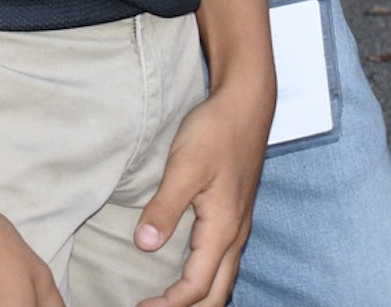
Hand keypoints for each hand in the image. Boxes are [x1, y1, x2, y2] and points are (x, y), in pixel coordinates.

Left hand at [131, 80, 271, 306]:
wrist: (246, 103)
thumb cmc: (217, 131)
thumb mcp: (185, 165)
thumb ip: (165, 207)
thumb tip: (144, 245)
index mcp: (223, 229)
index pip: (197, 287)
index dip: (169, 305)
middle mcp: (235, 234)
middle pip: (216, 294)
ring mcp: (238, 224)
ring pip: (222, 279)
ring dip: (197, 296)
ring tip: (165, 299)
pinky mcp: (234, 213)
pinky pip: (222, 260)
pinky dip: (203, 277)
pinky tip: (183, 268)